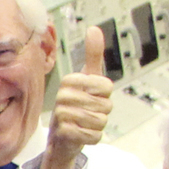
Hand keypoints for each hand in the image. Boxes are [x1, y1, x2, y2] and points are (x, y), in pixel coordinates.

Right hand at [40, 25, 111, 168]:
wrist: (60, 140)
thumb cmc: (76, 106)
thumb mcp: (86, 79)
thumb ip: (92, 55)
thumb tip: (93, 28)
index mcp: (70, 80)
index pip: (107, 87)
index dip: (105, 96)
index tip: (91, 98)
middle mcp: (63, 95)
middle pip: (106, 105)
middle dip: (102, 113)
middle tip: (87, 113)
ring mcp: (62, 115)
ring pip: (101, 121)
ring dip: (97, 126)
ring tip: (84, 124)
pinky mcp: (64, 133)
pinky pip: (95, 135)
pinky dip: (93, 138)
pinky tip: (81, 135)